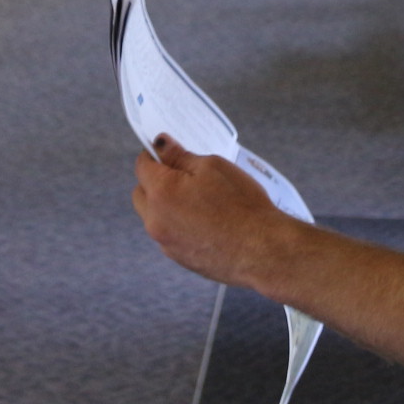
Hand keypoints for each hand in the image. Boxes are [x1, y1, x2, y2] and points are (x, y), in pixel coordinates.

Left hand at [131, 133, 286, 289]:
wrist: (262, 251)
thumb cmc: (242, 207)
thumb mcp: (213, 167)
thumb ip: (180, 156)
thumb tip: (162, 145)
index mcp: (161, 192)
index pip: (142, 166)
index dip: (155, 155)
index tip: (168, 152)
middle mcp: (156, 220)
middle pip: (142, 193)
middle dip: (155, 181)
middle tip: (184, 175)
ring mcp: (166, 243)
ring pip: (154, 216)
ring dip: (166, 205)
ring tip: (198, 200)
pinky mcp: (179, 258)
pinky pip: (169, 234)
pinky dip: (178, 224)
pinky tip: (204, 221)